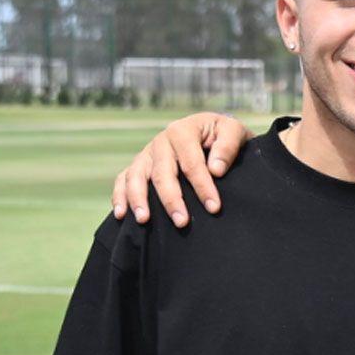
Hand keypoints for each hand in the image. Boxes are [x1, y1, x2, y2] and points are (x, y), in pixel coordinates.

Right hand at [111, 112, 252, 225]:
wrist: (211, 132)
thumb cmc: (223, 135)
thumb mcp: (234, 132)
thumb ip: (228, 147)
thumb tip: (216, 170)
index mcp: (182, 131)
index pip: (191, 163)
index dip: (202, 186)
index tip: (214, 208)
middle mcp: (161, 142)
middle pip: (162, 173)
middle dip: (172, 200)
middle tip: (182, 223)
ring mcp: (147, 154)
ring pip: (136, 176)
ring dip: (138, 199)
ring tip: (144, 220)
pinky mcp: (140, 166)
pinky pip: (123, 179)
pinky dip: (120, 196)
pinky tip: (121, 215)